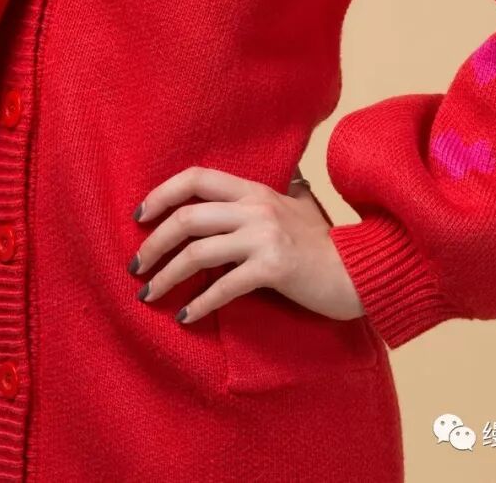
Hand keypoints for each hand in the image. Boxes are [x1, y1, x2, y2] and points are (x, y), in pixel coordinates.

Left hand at [127, 163, 366, 325]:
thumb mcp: (297, 206)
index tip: (140, 216)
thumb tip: (267, 184)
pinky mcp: (273, 268)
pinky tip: (185, 316)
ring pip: (198, 251)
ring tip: (148, 295)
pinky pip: (224, 286)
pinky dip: (199, 303)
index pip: (197, 177)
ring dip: (166, 275)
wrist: (360, 269)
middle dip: (153, 243)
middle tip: (135, 267)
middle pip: (188, 217)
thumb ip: (274, 195)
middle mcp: (255, 208)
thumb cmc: (324, 243)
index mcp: (254, 190)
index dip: (163, 193)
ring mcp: (264, 237)